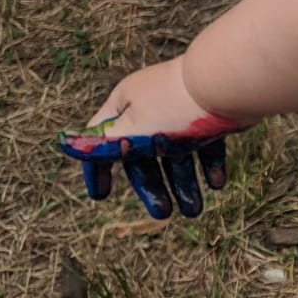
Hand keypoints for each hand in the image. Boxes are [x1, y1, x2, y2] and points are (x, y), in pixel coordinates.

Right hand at [61, 55, 244, 218]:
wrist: (226, 83)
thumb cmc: (172, 107)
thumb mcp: (131, 129)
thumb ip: (105, 143)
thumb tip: (71, 148)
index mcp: (125, 106)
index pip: (103, 141)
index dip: (99, 168)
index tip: (102, 195)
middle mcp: (151, 107)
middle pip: (145, 155)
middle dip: (153, 186)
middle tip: (163, 215)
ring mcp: (181, 112)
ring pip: (178, 154)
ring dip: (184, 184)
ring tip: (195, 211)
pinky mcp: (210, 117)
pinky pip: (205, 146)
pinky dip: (208, 166)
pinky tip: (215, 184)